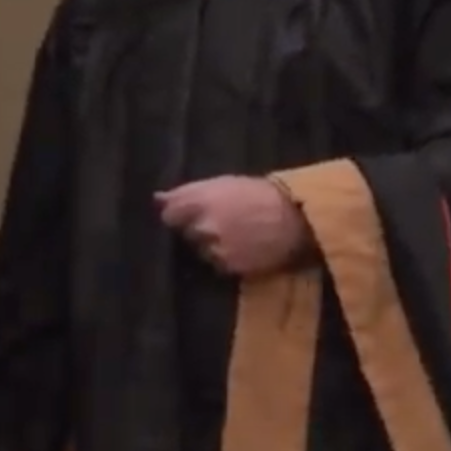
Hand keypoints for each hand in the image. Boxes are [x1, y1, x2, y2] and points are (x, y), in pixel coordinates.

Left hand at [155, 175, 310, 277]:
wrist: (294, 219)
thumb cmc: (259, 194)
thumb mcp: (223, 184)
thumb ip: (187, 192)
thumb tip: (157, 199)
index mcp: (200, 200)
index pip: (169, 214)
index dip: (177, 215)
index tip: (186, 214)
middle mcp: (202, 226)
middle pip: (186, 233)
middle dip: (197, 229)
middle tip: (220, 221)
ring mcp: (214, 249)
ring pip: (201, 250)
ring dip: (211, 245)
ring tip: (235, 235)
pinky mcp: (227, 267)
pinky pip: (217, 264)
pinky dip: (225, 258)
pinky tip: (243, 247)